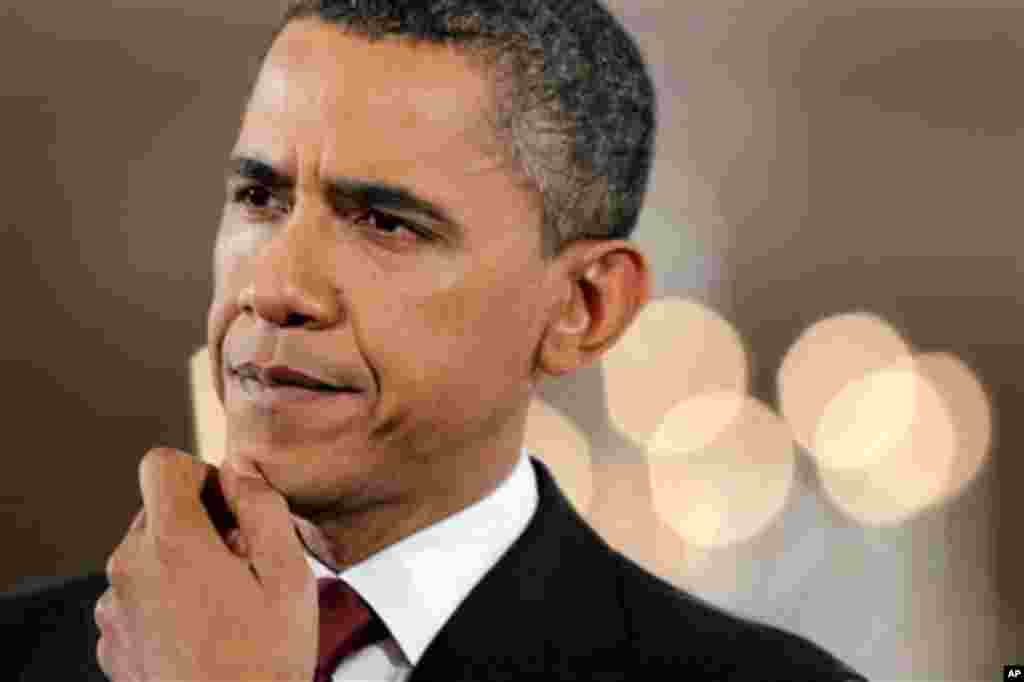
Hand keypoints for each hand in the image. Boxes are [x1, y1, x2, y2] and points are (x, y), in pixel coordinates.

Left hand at [94, 448, 316, 681]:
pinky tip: (202, 630)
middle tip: (241, 563)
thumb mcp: (288, 574)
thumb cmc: (265, 659)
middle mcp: (129, 569)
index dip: (200, 472)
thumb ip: (262, 507)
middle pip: (155, 511)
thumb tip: (241, 469)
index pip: (161, 464)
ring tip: (224, 603)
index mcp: (172, 543)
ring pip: (146, 555)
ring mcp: (115, 609)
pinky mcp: (113, 642)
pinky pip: (136, 596)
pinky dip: (164, 600)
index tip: (228, 507)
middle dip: (198, 523)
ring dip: (181, 563)